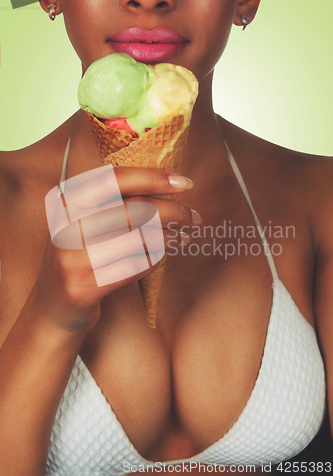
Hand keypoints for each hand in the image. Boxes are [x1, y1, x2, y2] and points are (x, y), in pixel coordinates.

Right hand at [34, 166, 197, 332]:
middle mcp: (66, 225)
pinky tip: (162, 256)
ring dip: (170, 237)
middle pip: (135, 210)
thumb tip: (167, 186)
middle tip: (194, 217)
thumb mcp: (85, 222)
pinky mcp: (82, 288)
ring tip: (184, 236)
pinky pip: (134, 267)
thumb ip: (115, 203)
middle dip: (174, 211)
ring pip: (139, 239)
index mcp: (66, 201)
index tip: (184, 183)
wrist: (53, 307)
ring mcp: (71, 258)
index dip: (153, 178)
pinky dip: (155, 259)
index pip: (114, 179)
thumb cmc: (80, 257)